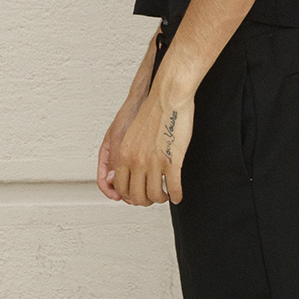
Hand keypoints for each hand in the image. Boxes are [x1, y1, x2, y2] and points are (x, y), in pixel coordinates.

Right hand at [98, 92, 146, 200]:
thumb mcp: (121, 138)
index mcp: (108, 153)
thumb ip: (116, 159)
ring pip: (132, 180)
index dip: (110, 191)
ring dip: (139, 188)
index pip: (103, 179)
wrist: (151, 101)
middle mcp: (118, 156)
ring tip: (149, 192)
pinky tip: (157, 181)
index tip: (119, 197)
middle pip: (119, 184)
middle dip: (128, 194)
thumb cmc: (133, 114)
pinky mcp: (144, 154)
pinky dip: (148, 179)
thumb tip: (111, 180)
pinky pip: (143, 172)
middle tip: (139, 199)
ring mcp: (130, 155)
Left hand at [113, 86, 193, 204]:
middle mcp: (136, 161)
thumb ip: (127, 154)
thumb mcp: (131, 135)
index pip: (120, 187)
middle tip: (153, 197)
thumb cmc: (153, 112)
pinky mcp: (172, 162)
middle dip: (146, 201)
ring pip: (155, 195)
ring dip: (161, 199)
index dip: (129, 196)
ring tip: (166, 196)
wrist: (168, 98)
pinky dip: (176, 196)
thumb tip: (125, 171)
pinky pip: (173, 188)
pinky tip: (178, 196)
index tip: (137, 195)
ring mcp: (154, 163)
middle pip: (136, 196)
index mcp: (124, 154)